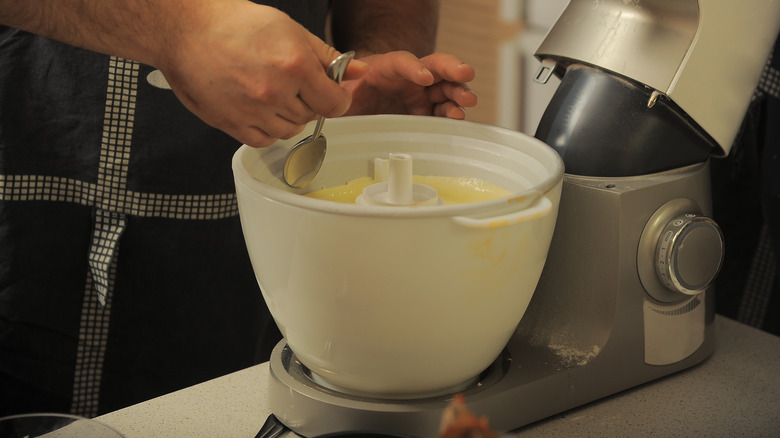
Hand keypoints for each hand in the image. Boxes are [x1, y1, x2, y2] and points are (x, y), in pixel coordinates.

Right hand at [155, 3, 363, 147]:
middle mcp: (275, 93)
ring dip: (288, 115)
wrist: (186, 31)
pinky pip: (264, 141)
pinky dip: (267, 129)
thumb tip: (358, 70)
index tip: (329, 92)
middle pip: (312, 115)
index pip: (335, 103)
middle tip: (290, 81)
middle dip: (308, 100)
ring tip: (271, 91)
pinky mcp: (232, 125)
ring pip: (290, 130)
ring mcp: (253, 112)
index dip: (336, 97)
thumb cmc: (234, 24)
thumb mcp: (289, 29)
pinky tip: (258, 107)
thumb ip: (326, 55)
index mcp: (295, 67)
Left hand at [341, 51, 476, 118]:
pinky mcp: (425, 114)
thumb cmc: (351, 94)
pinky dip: (452, 115)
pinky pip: (443, 113)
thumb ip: (339, 91)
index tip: (423, 76)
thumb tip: (334, 98)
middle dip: (451, 69)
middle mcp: (408, 78)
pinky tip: (457, 119)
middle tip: (464, 74)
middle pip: (434, 67)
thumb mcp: (340, 91)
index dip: (413, 67)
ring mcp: (420, 96)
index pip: (401, 61)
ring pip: (444, 89)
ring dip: (458, 93)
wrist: (358, 106)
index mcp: (386, 67)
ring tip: (467, 101)